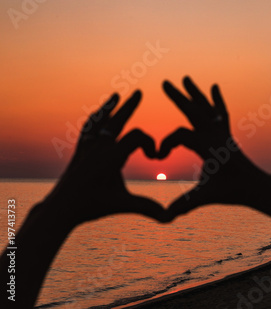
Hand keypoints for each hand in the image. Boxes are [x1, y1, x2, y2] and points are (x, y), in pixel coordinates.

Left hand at [41, 90, 165, 226]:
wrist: (60, 209)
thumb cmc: (92, 206)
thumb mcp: (123, 205)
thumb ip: (147, 208)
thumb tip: (170, 218)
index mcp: (111, 157)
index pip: (136, 137)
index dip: (150, 143)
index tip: (155, 157)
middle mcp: (98, 147)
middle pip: (116, 120)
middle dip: (130, 106)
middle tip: (139, 92)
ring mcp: (86, 147)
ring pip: (99, 120)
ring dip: (110, 107)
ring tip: (116, 96)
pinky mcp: (78, 150)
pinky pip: (87, 128)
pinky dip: (95, 118)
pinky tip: (98, 115)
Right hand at [158, 77, 267, 220]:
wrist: (255, 187)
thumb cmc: (231, 191)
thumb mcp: (206, 196)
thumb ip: (186, 203)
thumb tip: (166, 216)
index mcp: (209, 147)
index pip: (181, 135)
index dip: (166, 144)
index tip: (157, 157)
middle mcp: (216, 135)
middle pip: (195, 111)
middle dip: (179, 97)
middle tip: (165, 82)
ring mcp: (222, 133)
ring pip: (207, 108)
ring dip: (195, 94)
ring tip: (185, 79)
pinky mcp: (227, 135)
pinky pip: (221, 113)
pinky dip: (216, 100)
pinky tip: (215, 88)